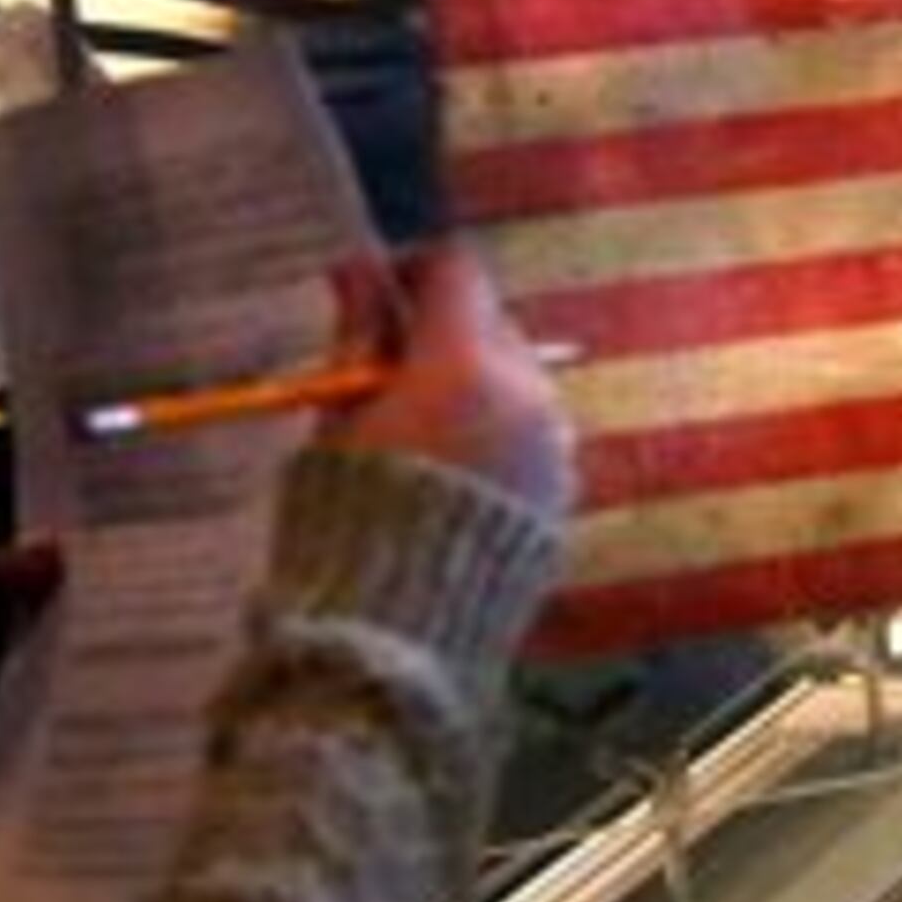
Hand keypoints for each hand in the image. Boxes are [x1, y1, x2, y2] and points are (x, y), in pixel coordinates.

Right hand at [326, 244, 575, 519]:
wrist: (401, 632)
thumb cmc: (349, 520)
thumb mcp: (338, 422)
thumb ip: (358, 340)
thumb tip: (357, 270)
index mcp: (463, 363)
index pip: (456, 269)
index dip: (412, 269)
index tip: (373, 293)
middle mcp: (525, 391)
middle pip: (492, 322)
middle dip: (441, 331)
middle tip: (385, 369)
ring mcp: (553, 442)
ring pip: (516, 378)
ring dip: (473, 382)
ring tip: (417, 428)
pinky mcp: (563, 488)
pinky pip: (532, 431)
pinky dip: (497, 430)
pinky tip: (451, 470)